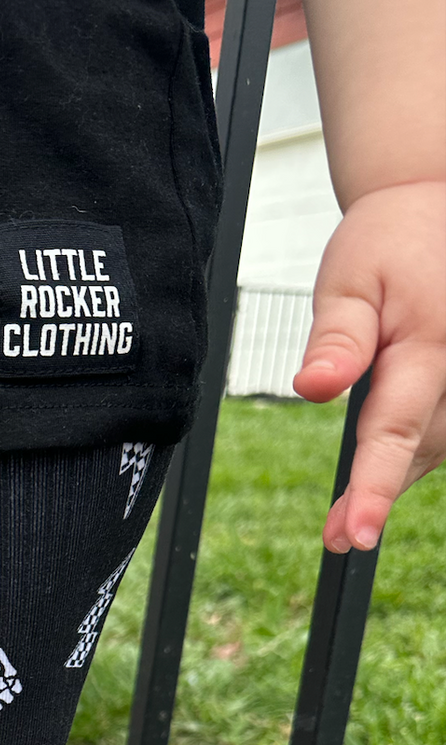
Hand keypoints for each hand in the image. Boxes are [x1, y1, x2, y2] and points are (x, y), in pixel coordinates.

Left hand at [293, 180, 445, 552]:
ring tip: (346, 518)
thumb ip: (336, 340)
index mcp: (429, 346)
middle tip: (337, 535)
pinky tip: (382, 475)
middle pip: (419, 449)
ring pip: (437, 447)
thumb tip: (312, 387)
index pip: (396, 430)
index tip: (356, 532)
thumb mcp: (347, 281)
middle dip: (378, 493)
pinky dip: (415, 453)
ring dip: (397, 478)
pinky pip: (445, 433)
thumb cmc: (386, 243)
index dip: (375, 487)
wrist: (433, 208)